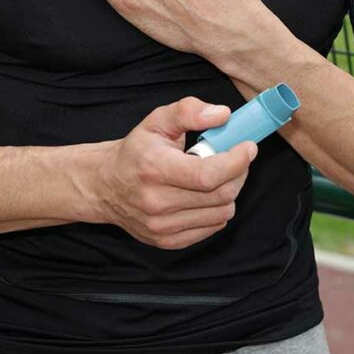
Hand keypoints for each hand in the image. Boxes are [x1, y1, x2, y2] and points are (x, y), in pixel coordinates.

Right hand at [93, 97, 256, 249]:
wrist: (105, 185)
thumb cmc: (136, 151)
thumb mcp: (157, 120)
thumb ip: (188, 111)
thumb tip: (222, 115)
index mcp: (154, 169)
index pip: (208, 175)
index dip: (236, 162)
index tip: (248, 148)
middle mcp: (157, 202)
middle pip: (220, 195)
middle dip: (238, 174)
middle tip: (237, 159)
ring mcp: (162, 226)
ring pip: (222, 213)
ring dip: (229, 192)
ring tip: (217, 177)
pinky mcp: (168, 241)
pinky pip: (213, 227)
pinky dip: (218, 210)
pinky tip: (205, 195)